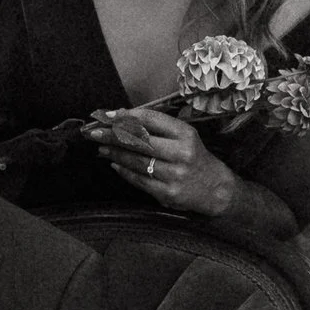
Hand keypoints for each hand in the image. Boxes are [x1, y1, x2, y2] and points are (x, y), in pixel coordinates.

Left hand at [86, 103, 234, 218]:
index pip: (150, 120)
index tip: (107, 116)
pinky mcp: (167, 193)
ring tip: (101, 148)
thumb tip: (122, 117)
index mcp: (185, 134)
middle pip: (139, 141)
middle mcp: (181, 153)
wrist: (216, 189)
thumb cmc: (195, 158)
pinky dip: (124, 171)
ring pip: (136, 161)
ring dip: (115, 153)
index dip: (126, 116)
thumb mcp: (184, 137)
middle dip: (113, 135)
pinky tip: (114, 164)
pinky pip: (139, 180)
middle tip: (94, 133)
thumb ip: (157, 128)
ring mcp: (174, 174)